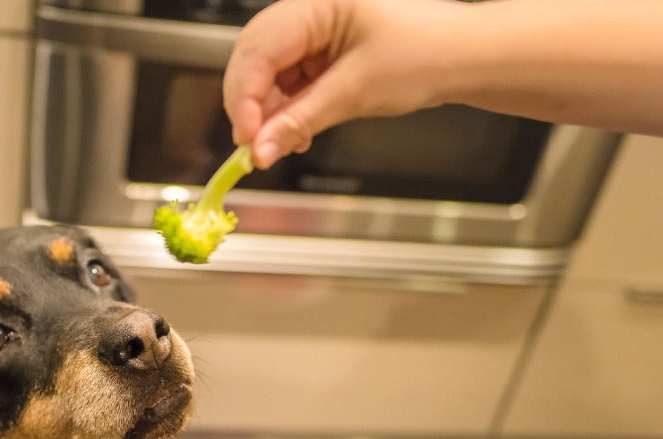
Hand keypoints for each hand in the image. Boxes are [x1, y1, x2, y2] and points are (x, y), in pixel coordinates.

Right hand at [223, 0, 459, 168]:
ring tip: (281, 143)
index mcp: (315, 3)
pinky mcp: (319, 52)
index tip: (247, 140)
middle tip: (254, 146)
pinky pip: (287, 81)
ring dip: (268, 112)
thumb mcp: (355, 92)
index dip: (245, 98)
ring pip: (266, 73)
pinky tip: (294, 132)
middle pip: (252, 59)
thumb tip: (260, 151)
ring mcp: (312, 31)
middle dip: (251, 105)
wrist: (464, 57)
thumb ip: (299, 121)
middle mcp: (307, 11)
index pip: (258, 50)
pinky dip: (286, 109)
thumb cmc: (426, 54)